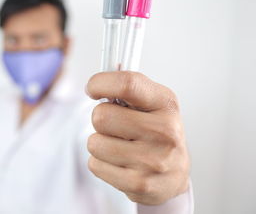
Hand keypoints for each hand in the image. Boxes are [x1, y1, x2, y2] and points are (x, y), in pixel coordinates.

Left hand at [86, 71, 189, 204]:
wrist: (173, 175)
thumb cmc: (155, 132)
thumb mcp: (151, 104)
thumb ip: (127, 89)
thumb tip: (96, 82)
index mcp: (166, 103)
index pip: (127, 84)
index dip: (100, 83)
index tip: (92, 89)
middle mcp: (165, 131)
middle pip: (101, 116)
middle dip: (100, 119)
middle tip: (115, 127)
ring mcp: (154, 160)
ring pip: (94, 143)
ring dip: (99, 143)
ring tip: (119, 146)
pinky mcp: (140, 184)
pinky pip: (95, 165)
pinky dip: (100, 163)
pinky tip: (119, 164)